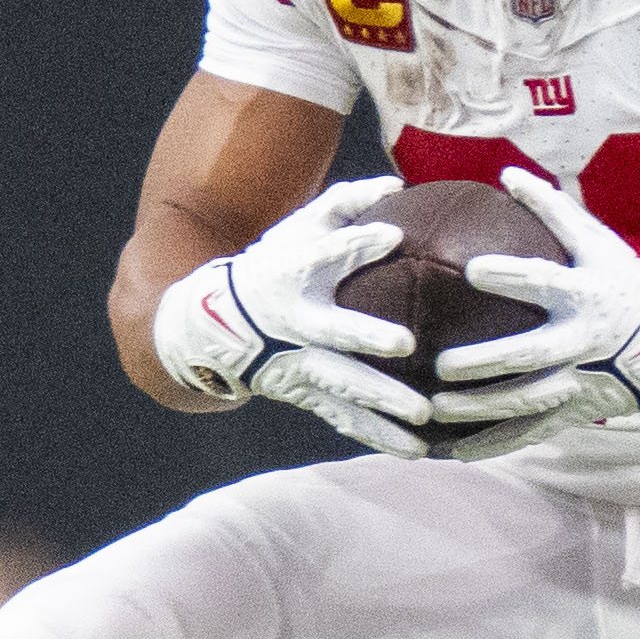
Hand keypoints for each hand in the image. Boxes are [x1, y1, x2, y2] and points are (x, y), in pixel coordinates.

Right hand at [148, 175, 431, 457]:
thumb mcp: (297, 229)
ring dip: (381, 403)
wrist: (216, 328)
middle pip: (333, 332)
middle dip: (366, 337)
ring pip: (343, 386)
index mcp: (293, 275)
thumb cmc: (275, 266)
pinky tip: (418, 451)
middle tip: (406, 344)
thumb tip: (397, 186)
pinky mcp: (307, 396)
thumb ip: (344, 204)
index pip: (326, 255)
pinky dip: (378, 436)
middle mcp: (296, 324)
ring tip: (422, 417)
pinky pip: (345, 419)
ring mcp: (300, 365)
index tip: (393, 235)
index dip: (356, 244)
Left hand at [434, 169, 639, 443]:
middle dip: (486, 362)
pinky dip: (492, 444)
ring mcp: (580, 381)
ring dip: (480, 409)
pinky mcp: (576, 412)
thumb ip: (552, 209)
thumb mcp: (598, 242)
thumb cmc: (624, 282)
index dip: (511, 277)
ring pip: (526, 402)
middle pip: (530, 355)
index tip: (472, 270)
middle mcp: (581, 341)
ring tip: (435, 409)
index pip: (545, 283)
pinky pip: (530, 433)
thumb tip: (506, 173)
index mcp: (585, 295)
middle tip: (442, 364)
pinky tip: (452, 451)